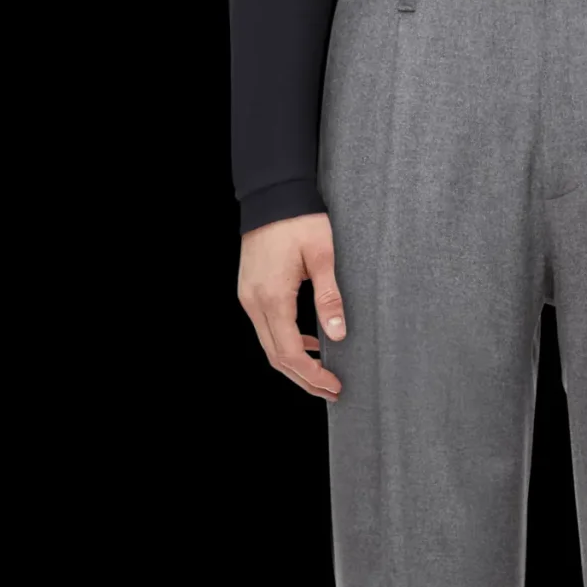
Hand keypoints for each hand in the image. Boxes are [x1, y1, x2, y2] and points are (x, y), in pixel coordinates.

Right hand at [238, 214, 346, 400]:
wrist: (271, 195)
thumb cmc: (299, 220)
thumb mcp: (323, 256)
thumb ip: (330, 298)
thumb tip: (338, 334)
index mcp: (273, 297)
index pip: (290, 353)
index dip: (312, 375)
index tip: (335, 386)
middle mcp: (254, 302)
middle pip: (276, 357)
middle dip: (304, 378)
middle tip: (332, 391)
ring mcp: (248, 297)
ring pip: (269, 344)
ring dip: (295, 363)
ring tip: (322, 373)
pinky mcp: (250, 290)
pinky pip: (266, 327)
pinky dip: (286, 342)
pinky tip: (309, 341)